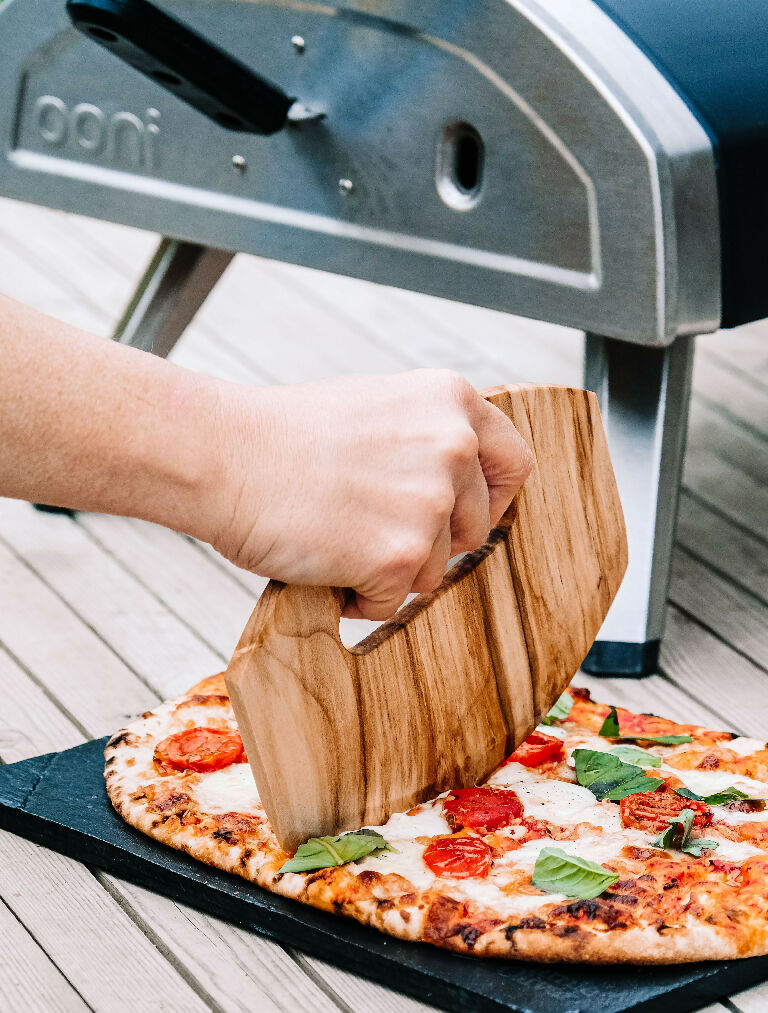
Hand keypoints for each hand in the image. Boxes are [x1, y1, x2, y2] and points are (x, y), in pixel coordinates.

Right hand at [208, 370, 532, 618]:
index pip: (514, 464)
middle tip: (368, 527)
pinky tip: (322, 562)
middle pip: (472, 529)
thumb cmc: (283, 434)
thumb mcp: (378, 407)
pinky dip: (357, 597)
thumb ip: (429, 436)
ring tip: (334, 537)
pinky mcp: (399, 557)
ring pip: (432, 571)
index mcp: (451, 401)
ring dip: (389, 570)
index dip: (490, 498)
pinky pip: (391, 602)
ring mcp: (429, 503)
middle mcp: (453, 447)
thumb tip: (462, 483)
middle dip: (428, 542)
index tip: (464, 515)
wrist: (224, 454)